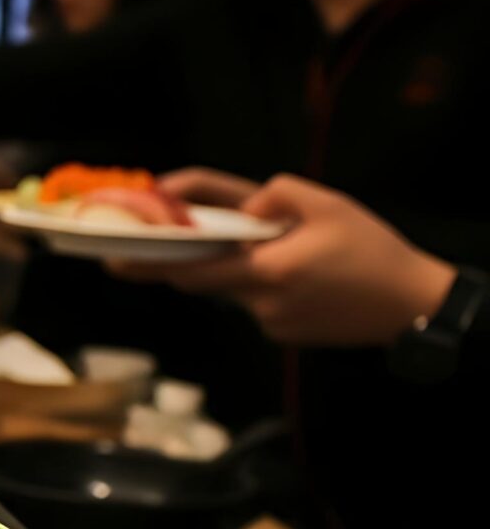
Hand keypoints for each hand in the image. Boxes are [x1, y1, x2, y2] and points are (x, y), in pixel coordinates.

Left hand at [113, 175, 456, 345]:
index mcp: (269, 270)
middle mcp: (262, 301)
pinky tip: (298, 275)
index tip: (115, 257)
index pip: (194, 268)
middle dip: (166, 265)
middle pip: (199, 281)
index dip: (152, 261)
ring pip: (230, 289)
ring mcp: (270, 322)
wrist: (412, 305)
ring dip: (230, 268)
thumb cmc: (372, 250)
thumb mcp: (328, 204)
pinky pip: (255, 302)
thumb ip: (276, 195)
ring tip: (271, 248)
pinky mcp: (282, 334)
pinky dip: (259, 284)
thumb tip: (241, 204)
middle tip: (125, 257)